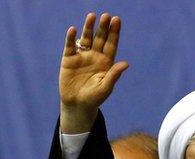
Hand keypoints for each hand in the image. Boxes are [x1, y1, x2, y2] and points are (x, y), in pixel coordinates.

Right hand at [59, 12, 127, 132]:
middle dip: (103, 27)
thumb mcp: (105, 88)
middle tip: (106, 16)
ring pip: (86, 39)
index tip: (116, 20)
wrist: (76, 105)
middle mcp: (94, 56)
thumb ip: (113, 75)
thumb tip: (125, 64)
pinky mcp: (69, 59)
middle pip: (100, 38)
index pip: (111, 43)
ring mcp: (81, 56)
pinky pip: (70, 46)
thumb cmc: (93, 98)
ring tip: (91, 16)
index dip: (114, 32)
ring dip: (88, 28)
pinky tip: (73, 30)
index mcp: (106, 61)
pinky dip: (71, 38)